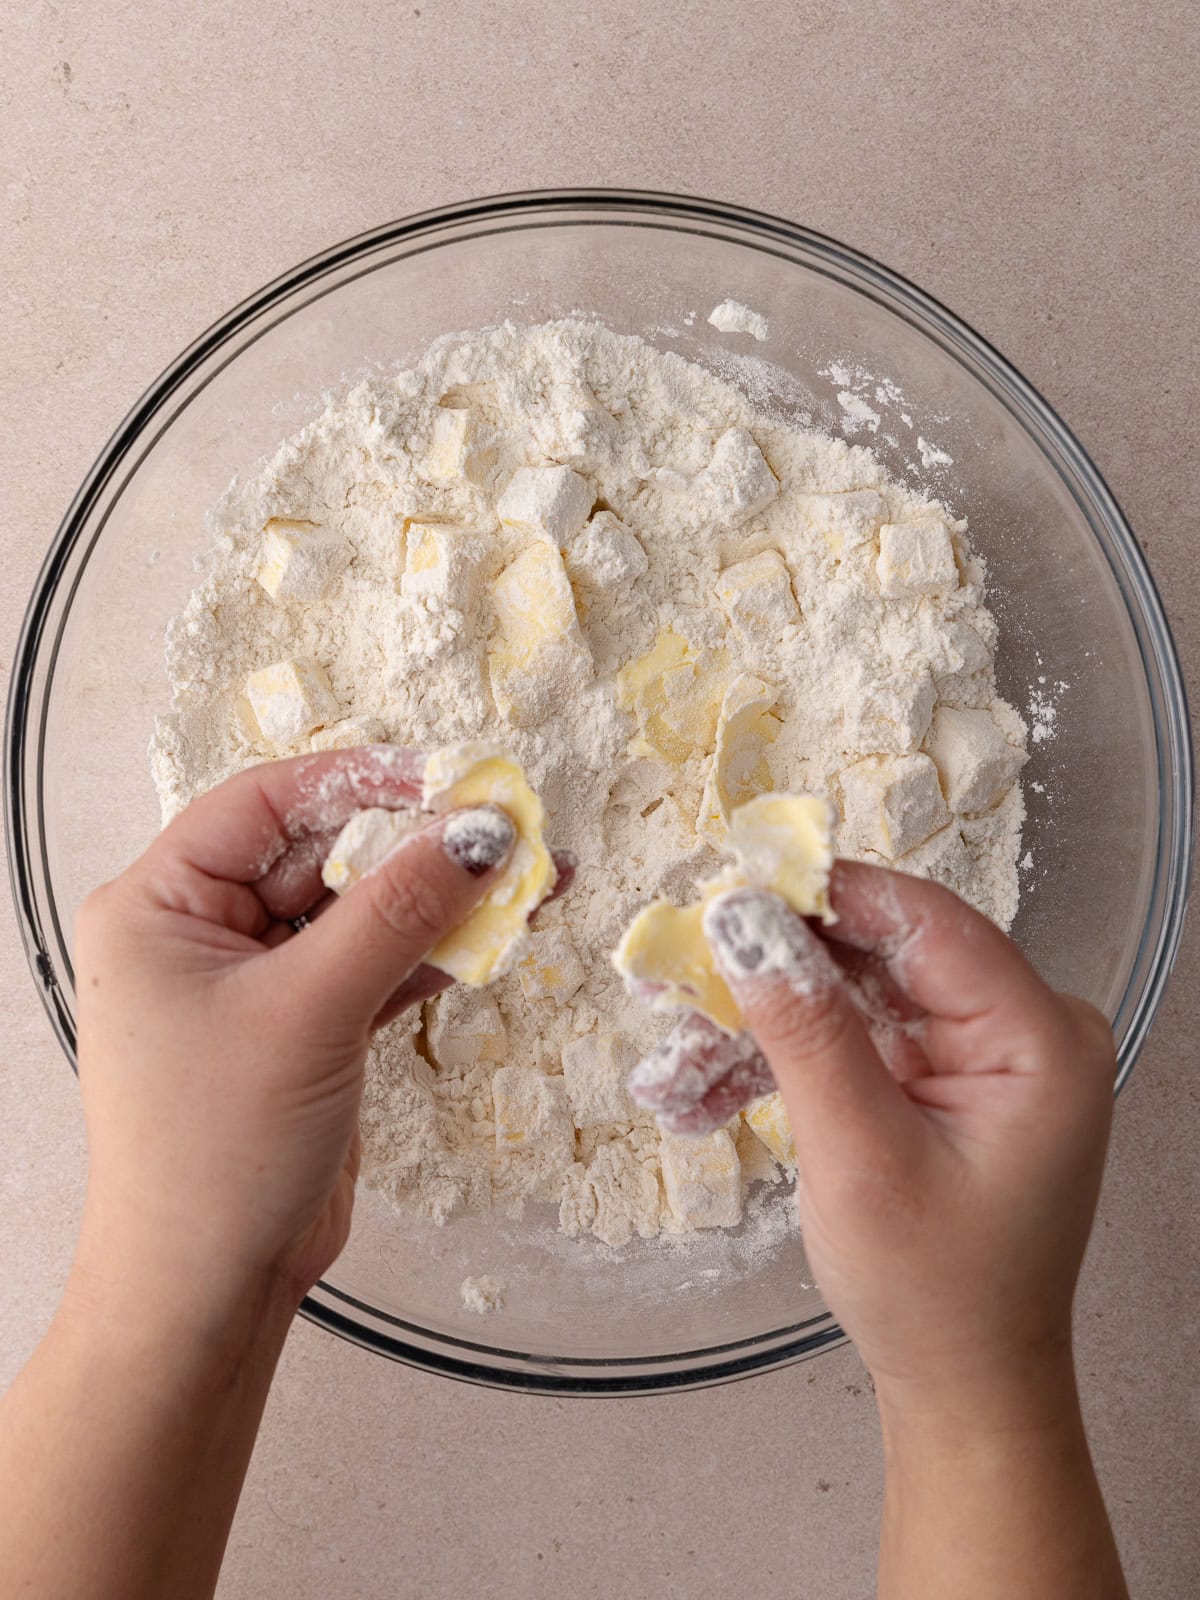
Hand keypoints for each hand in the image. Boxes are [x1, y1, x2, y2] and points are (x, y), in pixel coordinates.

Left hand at [71, 746, 526, 1319]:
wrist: (210, 1291)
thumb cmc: (216, 1148)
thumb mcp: (307, 1010)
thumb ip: (398, 910)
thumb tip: (480, 832)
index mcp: (160, 903)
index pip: (264, 803)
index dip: (358, 779)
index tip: (449, 777)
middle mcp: (202, 931)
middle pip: (321, 851)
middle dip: (414, 841)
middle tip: (507, 826)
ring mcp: (259, 982)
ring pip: (360, 909)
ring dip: (439, 897)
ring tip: (530, 872)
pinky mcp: (309, 1028)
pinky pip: (378, 964)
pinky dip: (435, 952)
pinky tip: (501, 929)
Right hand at [633, 862, 1116, 1399]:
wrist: (964, 1383)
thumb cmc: (935, 1291)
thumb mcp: (859, 1157)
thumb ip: (806, 1030)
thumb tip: (745, 922)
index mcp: (1041, 1037)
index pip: (925, 921)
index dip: (823, 895)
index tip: (729, 889)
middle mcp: (1024, 1027)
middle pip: (880, 952)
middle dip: (776, 968)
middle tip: (679, 970)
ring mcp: (982, 1050)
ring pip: (853, 990)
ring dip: (764, 1019)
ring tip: (675, 1051)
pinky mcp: (943, 1074)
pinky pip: (854, 1033)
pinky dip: (785, 1055)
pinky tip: (708, 1082)